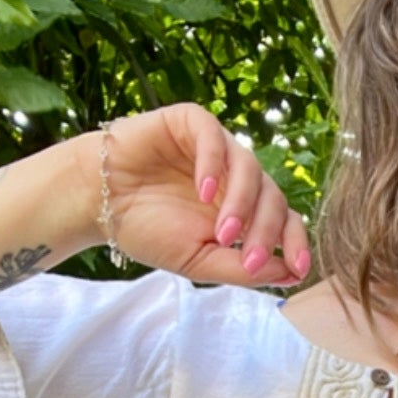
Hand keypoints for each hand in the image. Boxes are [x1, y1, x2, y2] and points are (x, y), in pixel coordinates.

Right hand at [80, 104, 310, 287]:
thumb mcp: (198, 261)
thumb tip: (289, 274)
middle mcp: (236, 177)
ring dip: (241, 204)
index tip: (298, 270)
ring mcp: (217, 148)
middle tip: (248, 257)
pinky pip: (214, 137)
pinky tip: (204, 192)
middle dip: (266, 231)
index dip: (296, 242)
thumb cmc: (147, 230)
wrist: (98, 203)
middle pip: (273, 196)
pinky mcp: (192, 124)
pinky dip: (214, 165)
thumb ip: (241, 268)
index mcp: (243, 209)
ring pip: (250, 167)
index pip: (284, 219)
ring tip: (222, 233)